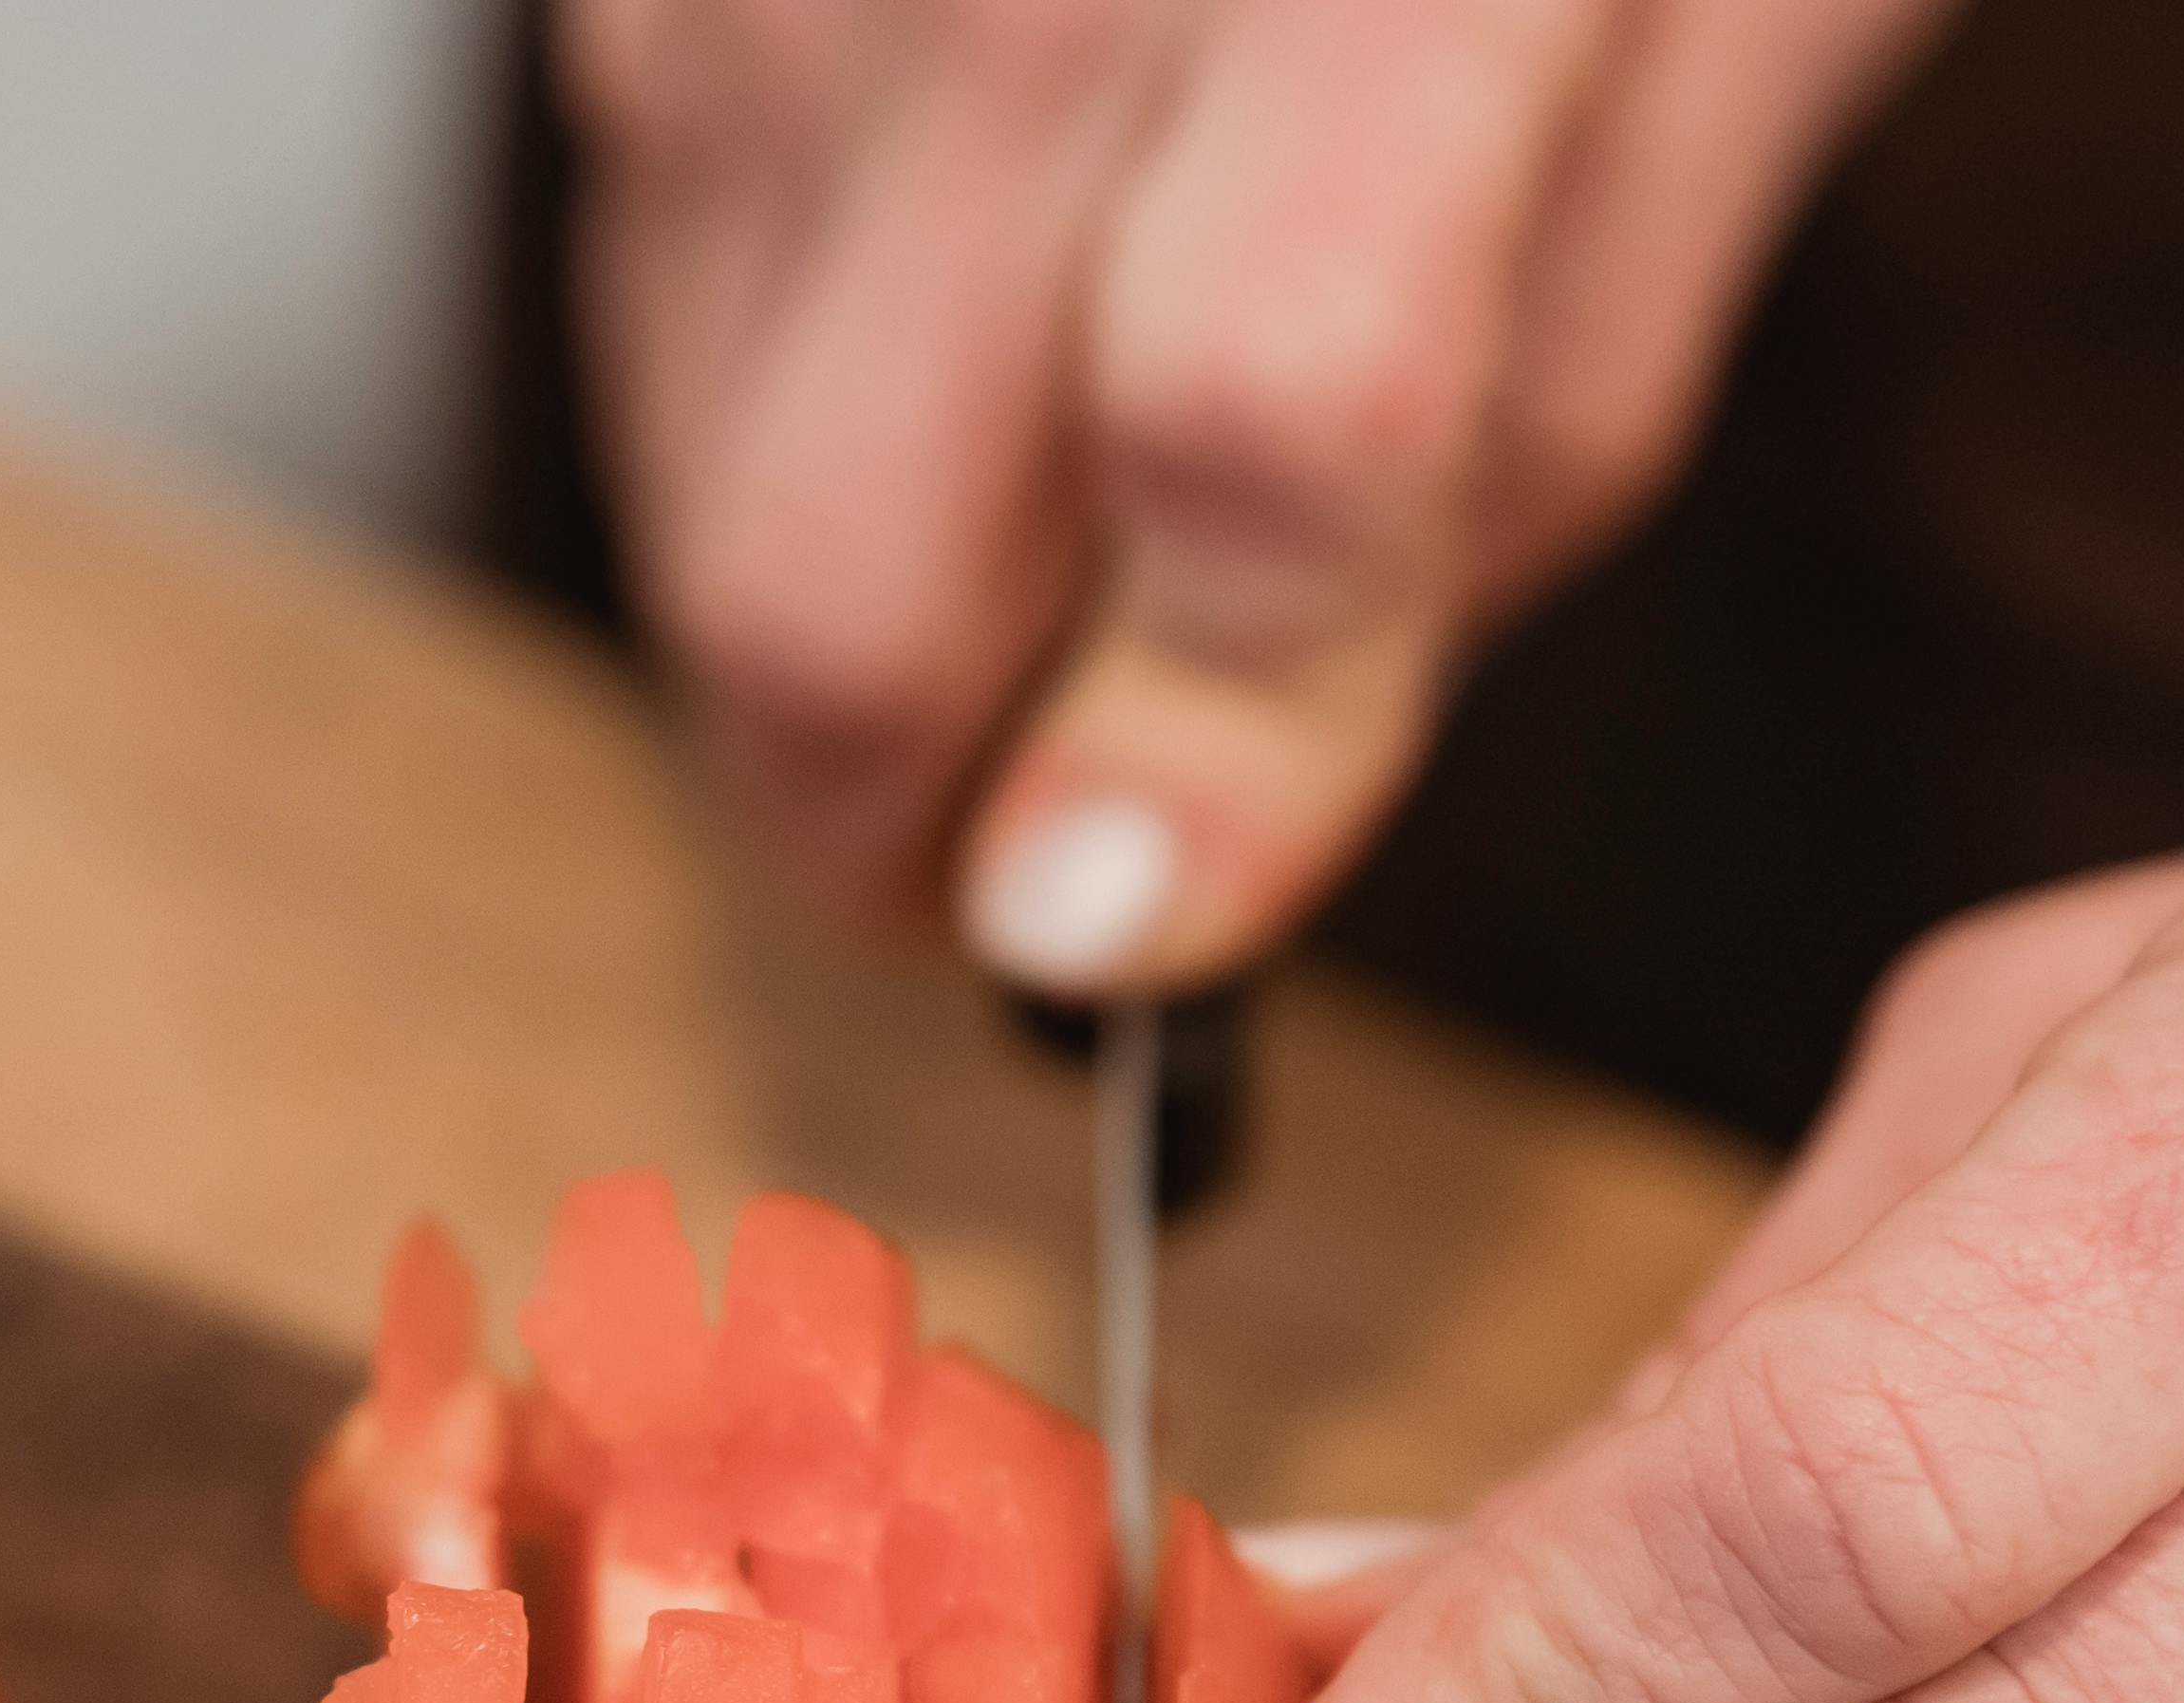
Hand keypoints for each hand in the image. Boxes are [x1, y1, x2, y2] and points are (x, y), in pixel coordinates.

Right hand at [564, 0, 1949, 992]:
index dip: (1202, 774)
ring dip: (854, 598)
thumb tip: (1201, 825)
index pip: (1263, 436)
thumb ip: (1540, 411)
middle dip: (911, 821)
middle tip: (1055, 850)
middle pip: (823, 578)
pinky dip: (785, 377)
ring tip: (1058, 485)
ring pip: (697, 475)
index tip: (1140, 955)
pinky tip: (966, 268)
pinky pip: (642, 265)